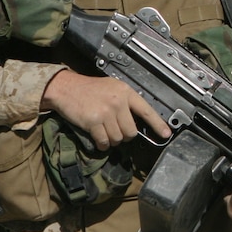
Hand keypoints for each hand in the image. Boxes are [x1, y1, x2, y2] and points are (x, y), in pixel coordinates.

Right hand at [41, 70, 170, 149]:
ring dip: (112, 140)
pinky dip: (102, 144)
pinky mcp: (93, 121)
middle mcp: (118, 102)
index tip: (166, 134)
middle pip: (131, 131)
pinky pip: (104, 141)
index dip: (158, 125)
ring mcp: (106, 112)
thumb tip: (138, 120)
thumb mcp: (113, 88)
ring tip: (104, 131)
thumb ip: (126, 101)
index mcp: (126, 92)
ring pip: (118, 138)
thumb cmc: (89, 89)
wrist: (65, 87)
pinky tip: (98, 138)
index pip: (146, 111)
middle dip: (124, 135)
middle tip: (115, 130)